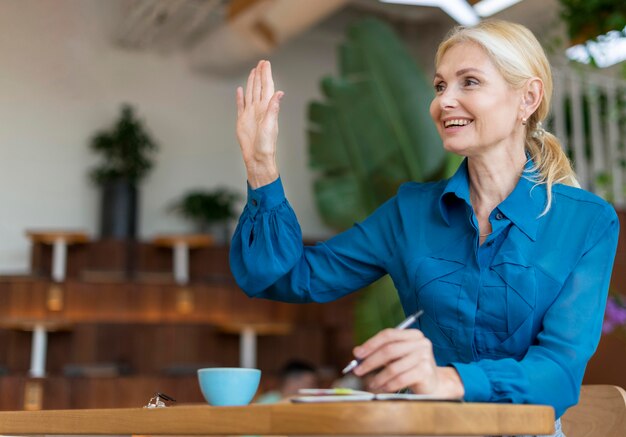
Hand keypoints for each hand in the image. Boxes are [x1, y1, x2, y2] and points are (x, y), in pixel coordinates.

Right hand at [236, 60, 282, 187]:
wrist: (257, 157)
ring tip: (253, 72)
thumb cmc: (266, 144)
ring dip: (251, 82)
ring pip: (250, 93)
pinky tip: (240, 90)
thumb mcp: (270, 125)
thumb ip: (274, 108)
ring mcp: (250, 114)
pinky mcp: (242, 120)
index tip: (265, 63)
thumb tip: (280, 93)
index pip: (267, 87)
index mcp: (267, 108)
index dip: (266, 75)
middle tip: (261, 63)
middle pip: (259, 87)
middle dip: (260, 75)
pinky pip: (240, 105)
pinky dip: (240, 97)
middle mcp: (259, 109)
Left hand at [352, 328, 463, 398]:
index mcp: (413, 334)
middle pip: (389, 350)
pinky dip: (389, 384)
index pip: (388, 335)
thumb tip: (357, 352)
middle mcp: (421, 343)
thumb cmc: (411, 368)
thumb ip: (379, 352)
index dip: (371, 344)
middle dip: (370, 361)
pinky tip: (384, 387)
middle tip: (358, 370)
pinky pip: (401, 379)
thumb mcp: (396, 357)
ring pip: (394, 367)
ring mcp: (425, 357)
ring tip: (372, 383)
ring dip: (379, 377)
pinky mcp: (426, 372)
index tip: (357, 354)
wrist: (434, 384)